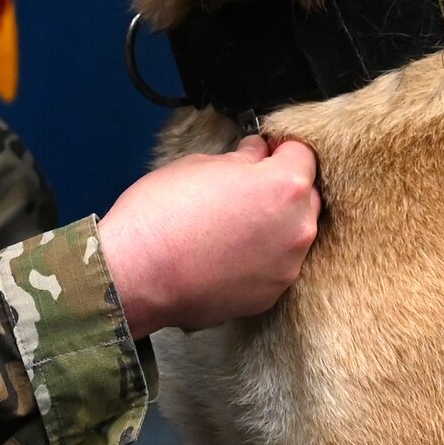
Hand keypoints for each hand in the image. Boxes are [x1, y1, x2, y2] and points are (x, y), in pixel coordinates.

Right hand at [99, 135, 319, 336]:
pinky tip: (226, 253)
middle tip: (243, 188)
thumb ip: (240, 160)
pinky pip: (275, 265)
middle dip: (282, 188)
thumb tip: (255, 155)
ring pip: (293, 234)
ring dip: (273, 224)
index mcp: (284, 186)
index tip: (261, 152)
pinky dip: (259, 257)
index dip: (279, 149)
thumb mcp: (199, 166)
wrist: (138, 274)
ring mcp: (287, 267)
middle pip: (305, 196)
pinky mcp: (270, 295)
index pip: (302, 154)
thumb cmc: (162, 215)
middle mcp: (297, 228)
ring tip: (231, 225)